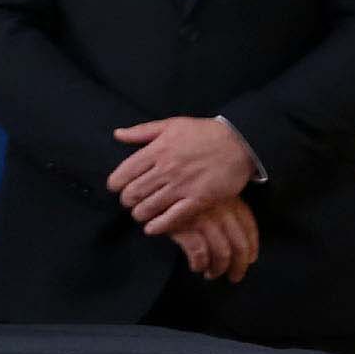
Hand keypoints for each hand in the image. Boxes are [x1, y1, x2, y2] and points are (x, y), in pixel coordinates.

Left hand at [108, 116, 255, 232]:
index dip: (115, 184)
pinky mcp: (199, 199)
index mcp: (156, 150)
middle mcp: (166, 169)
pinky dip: (159, 226)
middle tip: (129, 202)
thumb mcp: (171, 125)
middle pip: (133, 192)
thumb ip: (142, 131)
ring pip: (149, 207)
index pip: (124, 173)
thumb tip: (117, 134)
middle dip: (126, 201)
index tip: (116, 188)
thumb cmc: (203, 132)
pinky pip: (173, 217)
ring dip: (140, 213)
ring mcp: (182, 185)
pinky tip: (151, 229)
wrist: (239, 142)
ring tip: (140, 213)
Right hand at [169, 195, 259, 281]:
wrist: (145, 180)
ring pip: (222, 252)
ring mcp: (201, 216)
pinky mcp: (183, 225)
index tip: (249, 259)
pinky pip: (199, 252)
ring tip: (211, 275)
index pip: (248, 224)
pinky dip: (200, 263)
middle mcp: (218, 207)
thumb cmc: (175, 186)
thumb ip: (217, 206)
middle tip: (234, 277)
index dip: (251, 245)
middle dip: (239, 265)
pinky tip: (195, 267)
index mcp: (226, 196)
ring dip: (219, 268)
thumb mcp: (201, 189)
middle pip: (239, 243)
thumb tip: (232, 232)